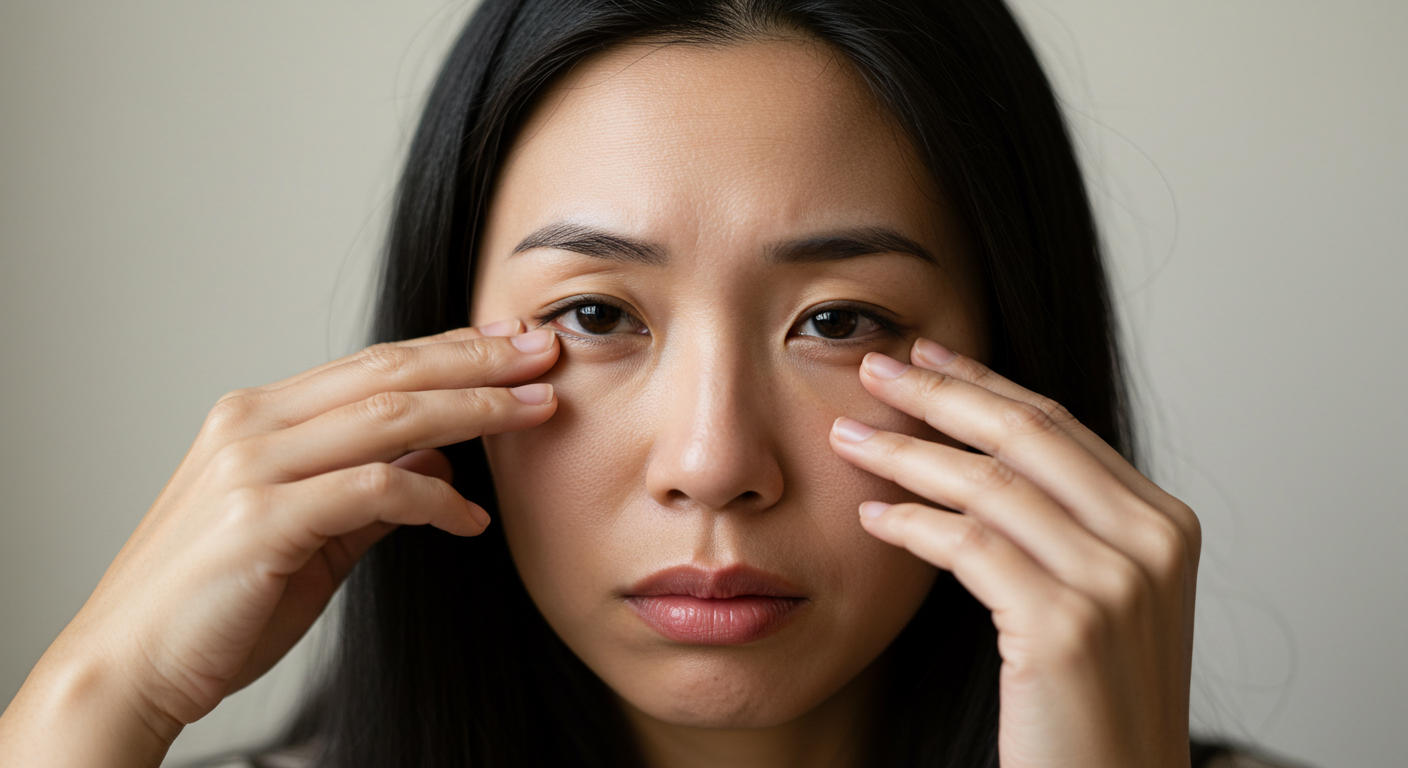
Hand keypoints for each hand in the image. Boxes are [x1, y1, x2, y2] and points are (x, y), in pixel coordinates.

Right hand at [0, 320, 558, 766]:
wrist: (127, 667)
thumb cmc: (216, 604)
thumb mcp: (308, 536)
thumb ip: (368, 493)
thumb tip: (438, 467)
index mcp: (258, 417)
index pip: (373, 366)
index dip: (450, 351)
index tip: (511, 343)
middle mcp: (251, 426)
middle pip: (388, 374)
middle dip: (476, 359)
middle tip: (544, 349)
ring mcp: (252, 468)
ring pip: (388, 418)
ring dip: (473, 410)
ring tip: (536, 408)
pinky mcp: (261, 520)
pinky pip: (373, 492)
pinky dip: (433, 500)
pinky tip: (471, 518)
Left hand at [829, 338, 1198, 767]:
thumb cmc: (1092, 706)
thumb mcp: (1100, 599)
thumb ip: (1063, 526)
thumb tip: (977, 455)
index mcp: (1164, 524)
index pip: (1059, 426)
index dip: (984, 384)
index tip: (927, 354)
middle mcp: (1151, 543)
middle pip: (1026, 435)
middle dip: (940, 393)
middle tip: (873, 368)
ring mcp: (1114, 583)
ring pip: (989, 485)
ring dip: (906, 454)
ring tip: (847, 437)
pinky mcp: (1065, 628)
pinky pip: (968, 547)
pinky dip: (911, 524)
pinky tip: (872, 517)